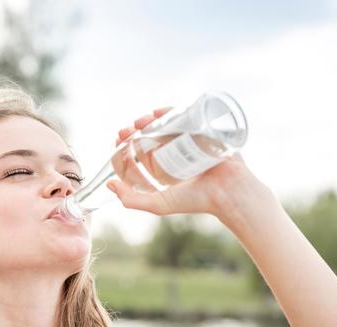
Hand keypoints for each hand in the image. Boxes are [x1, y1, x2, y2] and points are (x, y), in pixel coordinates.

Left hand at [106, 107, 276, 231]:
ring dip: (148, 120)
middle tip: (125, 131)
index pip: (139, 156)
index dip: (125, 148)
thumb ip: (131, 200)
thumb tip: (109, 185)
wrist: (227, 191)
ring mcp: (187, 142)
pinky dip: (168, 111)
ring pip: (163, 126)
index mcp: (163, 171)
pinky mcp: (200, 132)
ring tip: (139, 122)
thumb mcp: (158, 204)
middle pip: (148, 138)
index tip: (117, 142)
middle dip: (134, 132)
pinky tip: (156, 113)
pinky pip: (182, 116)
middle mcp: (174, 155)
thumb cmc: (196, 200)